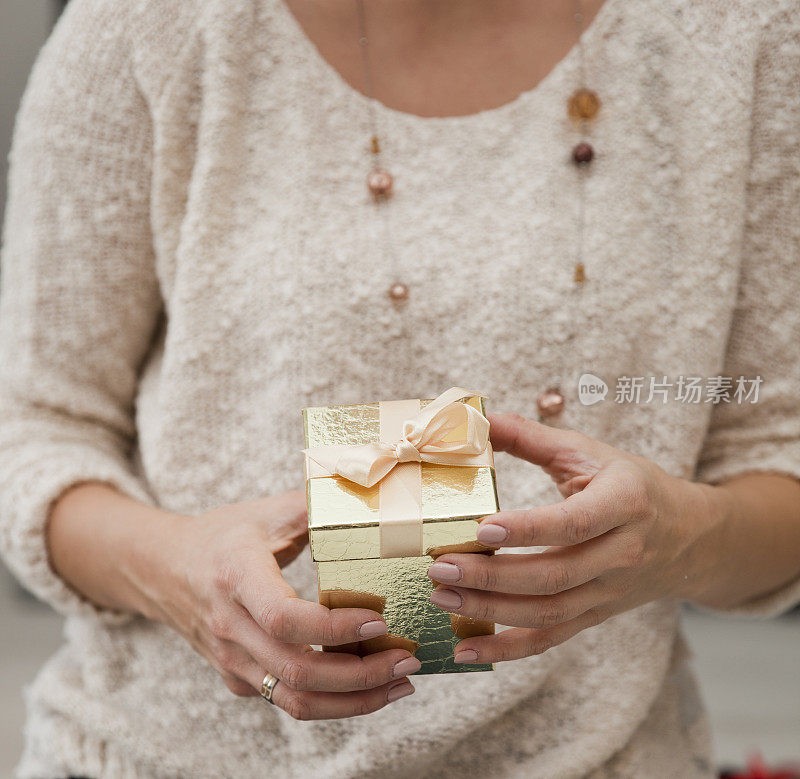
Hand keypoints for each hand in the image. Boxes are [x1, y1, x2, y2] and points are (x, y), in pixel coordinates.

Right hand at [150, 490, 417, 717]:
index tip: (379, 620)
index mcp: (236, 576)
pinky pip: (287, 701)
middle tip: (407, 661)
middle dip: (362, 675)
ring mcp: (231, 659)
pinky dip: (332, 702)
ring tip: (399, 684)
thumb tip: (370, 495)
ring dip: (353, 701)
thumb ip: (314, 506)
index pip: (284, 617)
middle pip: (297, 671)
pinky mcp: (237, 678)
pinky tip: (367, 684)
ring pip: (294, 700)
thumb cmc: (221, 534)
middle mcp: (229, 626)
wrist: (164, 568)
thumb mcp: (265, 512)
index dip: (334, 628)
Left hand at [426, 413, 725, 663]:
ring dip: (490, 611)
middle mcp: (622, 553)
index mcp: (625, 503)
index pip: (575, 522)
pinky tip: (466, 651)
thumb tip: (479, 420)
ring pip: (547, 613)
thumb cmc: (633, 485)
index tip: (482, 528)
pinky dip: (508, 650)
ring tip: (441, 597)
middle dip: (491, 576)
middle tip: (440, 566)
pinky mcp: (596, 614)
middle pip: (553, 576)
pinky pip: (551, 639)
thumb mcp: (590, 453)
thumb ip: (533, 437)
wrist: (689, 535)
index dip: (529, 529)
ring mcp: (609, 591)